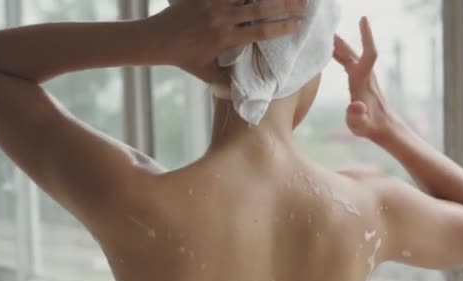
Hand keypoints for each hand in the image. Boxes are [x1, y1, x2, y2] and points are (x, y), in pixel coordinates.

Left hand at [151, 0, 306, 84]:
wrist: (156, 39)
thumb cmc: (183, 59)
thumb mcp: (207, 74)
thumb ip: (227, 81)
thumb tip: (247, 89)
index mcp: (226, 39)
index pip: (261, 33)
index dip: (282, 28)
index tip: (299, 24)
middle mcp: (222, 19)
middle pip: (261, 9)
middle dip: (286, 6)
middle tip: (305, 4)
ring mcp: (213, 3)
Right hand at [333, 17, 399, 139]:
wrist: (384, 128)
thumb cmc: (370, 126)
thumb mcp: (360, 125)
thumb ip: (356, 116)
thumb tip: (356, 106)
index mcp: (364, 81)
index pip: (368, 53)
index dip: (366, 36)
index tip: (363, 19)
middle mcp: (365, 75)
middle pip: (354, 52)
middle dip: (341, 40)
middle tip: (325, 30)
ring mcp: (364, 77)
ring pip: (351, 56)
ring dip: (339, 46)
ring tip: (325, 38)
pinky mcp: (361, 80)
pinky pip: (350, 62)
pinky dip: (341, 55)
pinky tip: (332, 54)